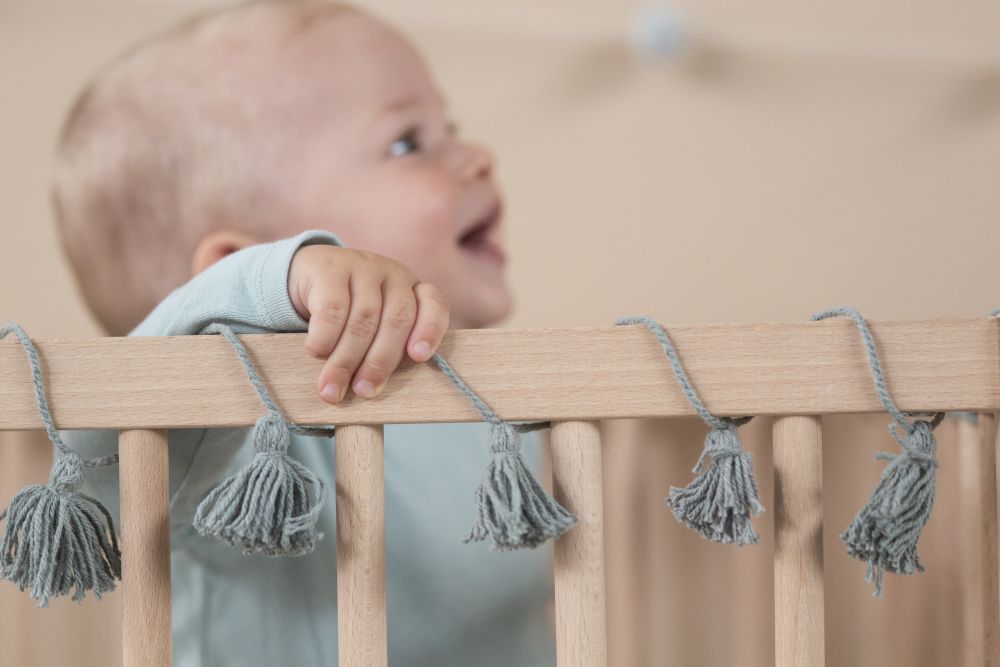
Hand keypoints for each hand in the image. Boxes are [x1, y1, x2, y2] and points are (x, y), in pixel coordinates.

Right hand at [288, 244, 448, 402]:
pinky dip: (325, 338)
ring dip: (347, 360)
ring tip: (332, 388)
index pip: (433, 305)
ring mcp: (363, 268)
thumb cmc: (352, 310)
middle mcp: (393, 275)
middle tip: (363, 391)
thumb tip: (377, 389)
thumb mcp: (378, 323)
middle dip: (380, 362)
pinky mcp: (330, 269)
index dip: (429, 331)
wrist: (312, 272)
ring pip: (363, 319)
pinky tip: (317, 353)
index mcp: (412, 290)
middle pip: (397, 320)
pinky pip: (332, 309)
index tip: (419, 357)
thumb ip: (387, 347)